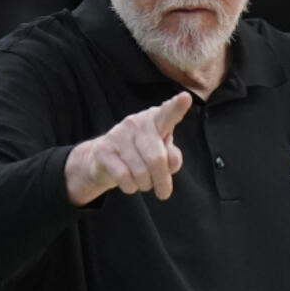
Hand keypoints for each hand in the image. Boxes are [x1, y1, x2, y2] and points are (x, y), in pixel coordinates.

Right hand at [65, 92, 192, 205]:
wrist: (103, 160)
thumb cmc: (141, 154)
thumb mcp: (162, 154)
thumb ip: (172, 157)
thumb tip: (171, 161)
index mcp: (156, 120)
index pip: (168, 114)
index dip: (177, 107)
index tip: (186, 98)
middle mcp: (137, 123)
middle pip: (157, 159)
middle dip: (162, 181)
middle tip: (164, 193)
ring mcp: (118, 135)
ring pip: (141, 172)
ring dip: (145, 185)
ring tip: (143, 182)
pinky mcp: (104, 150)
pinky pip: (124, 177)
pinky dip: (131, 187)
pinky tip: (130, 184)